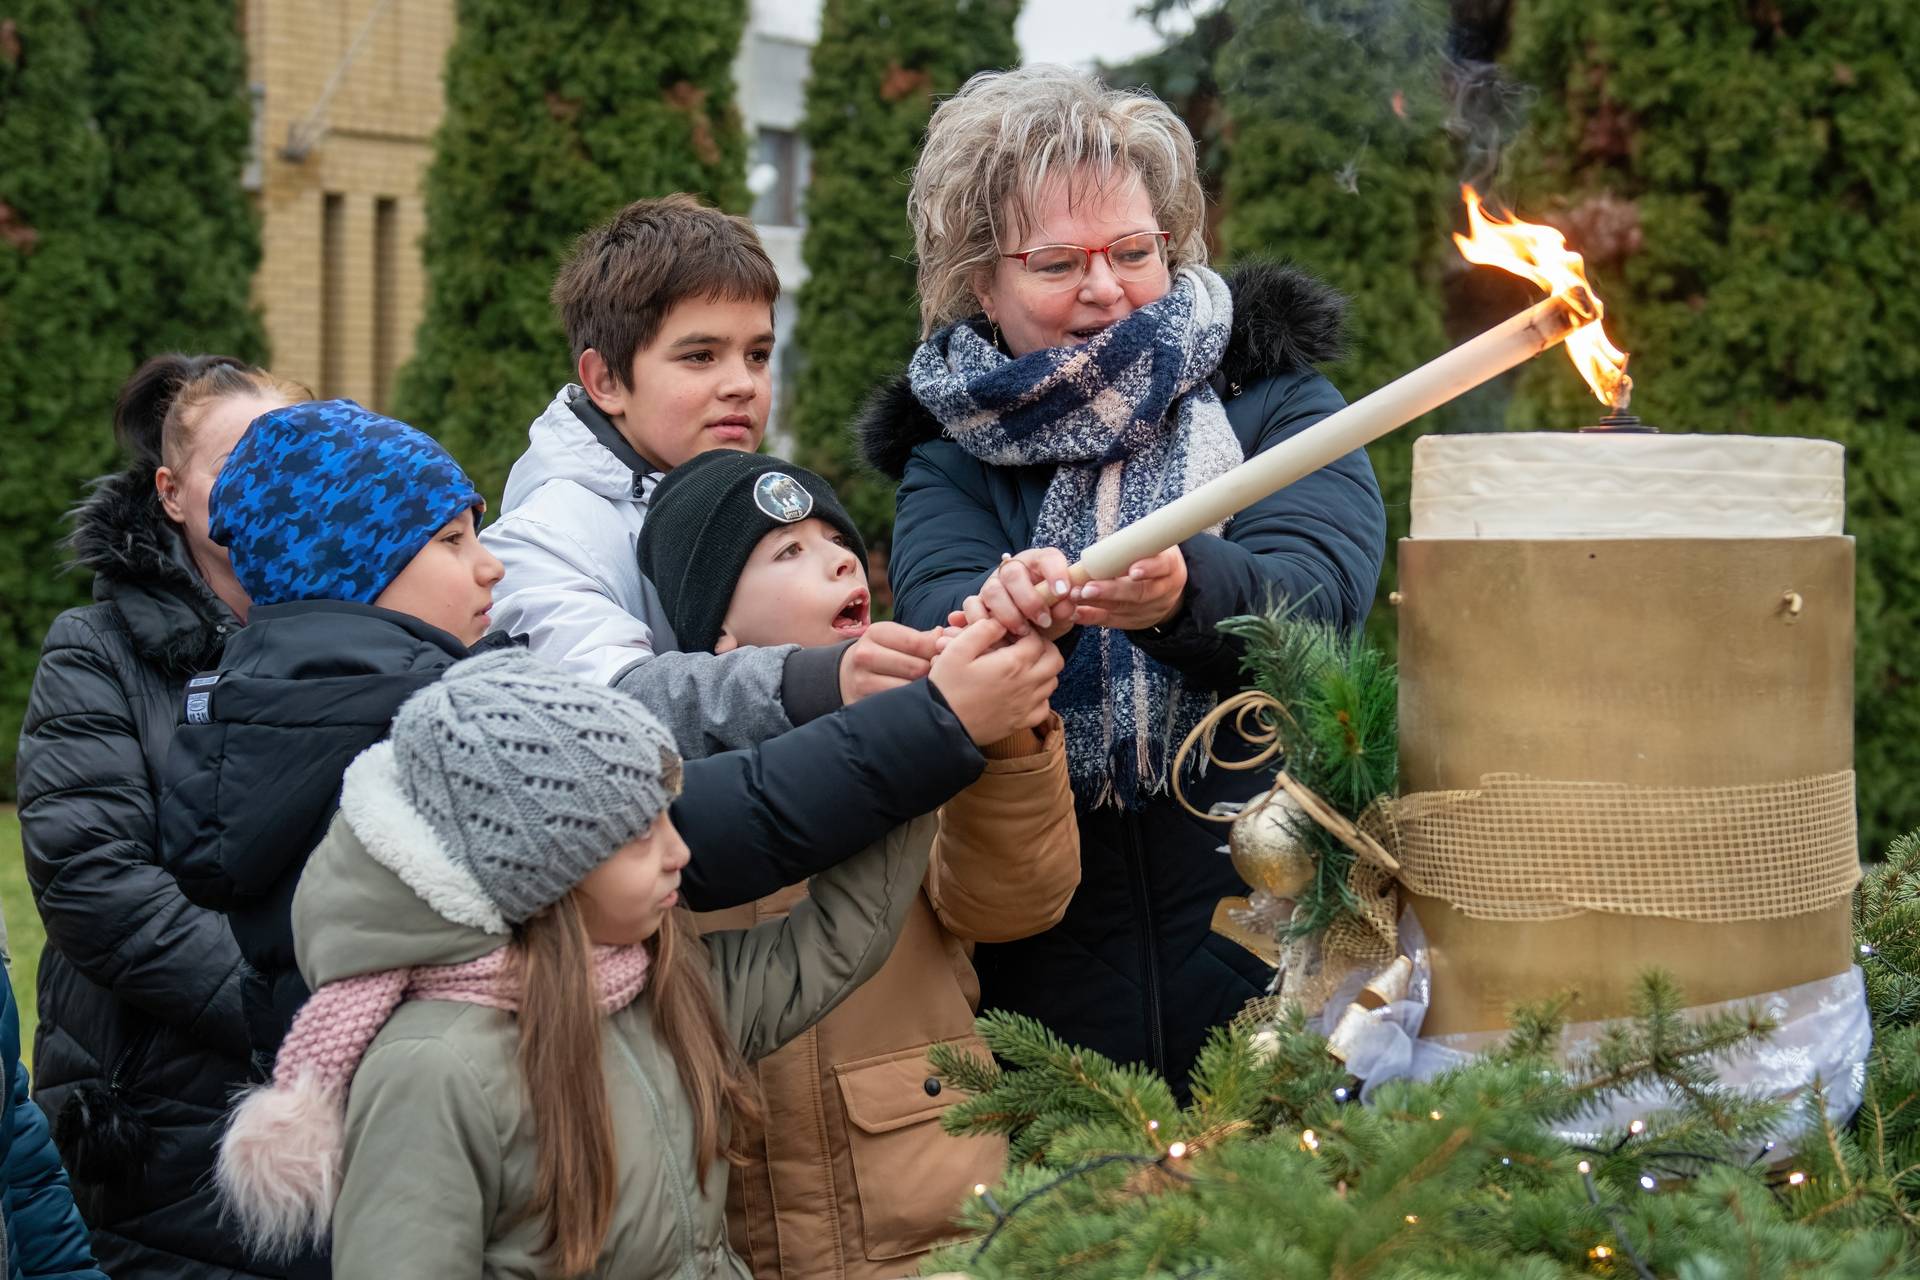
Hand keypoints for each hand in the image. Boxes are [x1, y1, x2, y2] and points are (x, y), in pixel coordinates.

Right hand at [838, 621, 938, 704]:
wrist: (847, 675)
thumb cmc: (883, 653)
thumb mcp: (895, 638)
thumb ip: (922, 638)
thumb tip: (945, 637)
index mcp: (876, 633)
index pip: (918, 643)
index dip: (938, 651)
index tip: (945, 657)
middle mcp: (865, 655)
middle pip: (916, 668)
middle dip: (934, 673)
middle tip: (943, 676)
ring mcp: (861, 681)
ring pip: (908, 689)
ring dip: (925, 690)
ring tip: (932, 689)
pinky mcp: (862, 703)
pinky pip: (898, 705)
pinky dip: (912, 704)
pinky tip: (917, 701)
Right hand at [928, 619, 1063, 745]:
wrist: (942, 726)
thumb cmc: (947, 686)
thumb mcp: (957, 650)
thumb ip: (982, 630)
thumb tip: (1001, 622)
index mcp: (1013, 663)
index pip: (1037, 640)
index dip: (1027, 631)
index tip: (1013, 633)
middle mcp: (1026, 684)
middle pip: (1055, 660)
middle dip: (1044, 648)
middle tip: (1026, 646)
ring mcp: (1026, 706)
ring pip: (1052, 682)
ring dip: (1043, 670)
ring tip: (1023, 667)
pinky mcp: (1021, 723)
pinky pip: (1044, 707)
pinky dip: (1040, 697)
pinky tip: (1022, 692)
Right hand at [947, 548, 1076, 641]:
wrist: (1031, 629)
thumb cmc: (1051, 614)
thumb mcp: (1063, 612)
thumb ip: (1067, 608)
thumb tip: (1067, 605)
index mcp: (1040, 563)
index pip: (1047, 558)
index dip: (1056, 573)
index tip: (1063, 593)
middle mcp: (1014, 568)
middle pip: (1013, 574)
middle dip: (1030, 600)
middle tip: (1044, 621)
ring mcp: (993, 584)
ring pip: (992, 591)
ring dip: (1009, 614)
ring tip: (1024, 632)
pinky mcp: (978, 601)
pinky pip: (972, 606)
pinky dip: (983, 622)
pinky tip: (999, 636)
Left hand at [1070, 546, 1186, 631]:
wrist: (1166, 587)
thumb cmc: (1151, 557)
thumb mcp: (1152, 546)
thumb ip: (1134, 544)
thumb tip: (1105, 544)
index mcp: (1170, 566)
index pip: (1163, 566)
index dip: (1149, 568)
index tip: (1132, 571)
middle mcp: (1164, 590)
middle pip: (1140, 593)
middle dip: (1112, 591)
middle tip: (1088, 588)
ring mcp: (1151, 609)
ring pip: (1124, 609)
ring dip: (1097, 603)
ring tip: (1076, 596)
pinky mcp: (1136, 621)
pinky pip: (1113, 621)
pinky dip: (1093, 617)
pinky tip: (1076, 613)